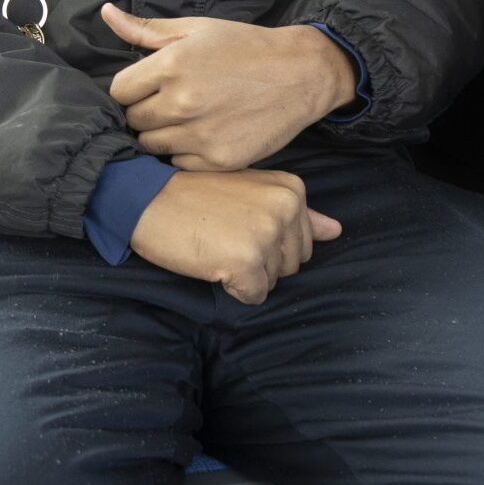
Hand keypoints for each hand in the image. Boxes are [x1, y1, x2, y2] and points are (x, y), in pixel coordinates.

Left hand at [102, 4, 356, 170]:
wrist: (300, 74)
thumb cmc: (244, 47)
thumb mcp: (195, 29)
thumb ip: (145, 29)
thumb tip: (106, 13)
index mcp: (171, 66)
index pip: (119, 92)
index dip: (132, 88)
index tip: (150, 85)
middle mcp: (181, 103)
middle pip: (133, 121)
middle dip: (146, 111)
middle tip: (172, 101)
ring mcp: (200, 135)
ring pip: (152, 145)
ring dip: (163, 133)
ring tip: (188, 118)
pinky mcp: (218, 160)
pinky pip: (179, 163)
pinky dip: (186, 151)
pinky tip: (205, 133)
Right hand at [128, 169, 341, 304]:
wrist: (147, 197)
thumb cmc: (195, 193)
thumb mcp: (251, 190)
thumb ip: (296, 211)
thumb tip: (336, 231)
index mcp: (291, 189)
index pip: (302, 241)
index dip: (267, 241)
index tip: (236, 220)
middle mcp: (286, 209)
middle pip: (291, 265)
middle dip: (260, 259)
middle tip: (224, 232)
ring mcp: (267, 236)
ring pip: (273, 281)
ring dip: (245, 273)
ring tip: (216, 242)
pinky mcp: (246, 262)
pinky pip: (253, 295)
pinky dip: (231, 287)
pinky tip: (211, 259)